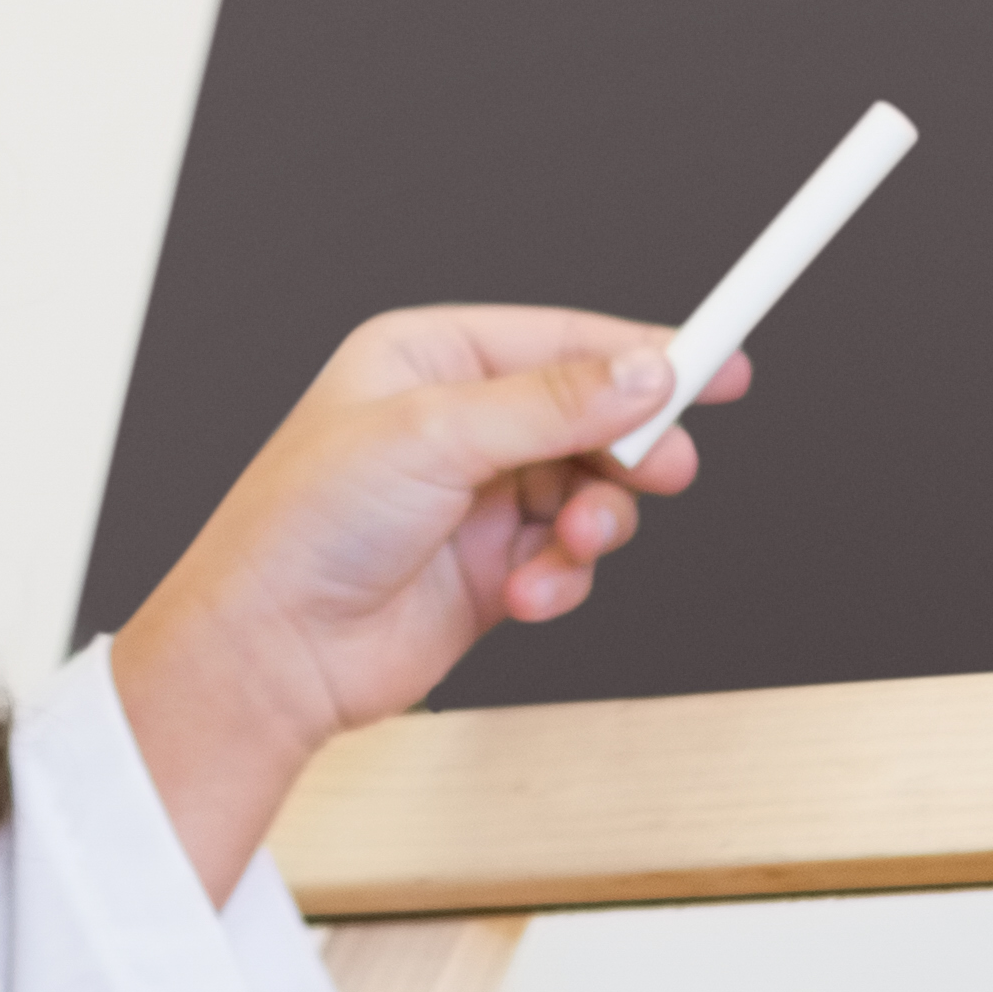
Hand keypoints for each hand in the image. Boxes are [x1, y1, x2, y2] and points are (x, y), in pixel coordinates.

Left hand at [111, 307, 752, 898]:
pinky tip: (524, 594)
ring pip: (592, 490)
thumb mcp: (434, 437)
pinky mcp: (491, 567)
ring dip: (596, 522)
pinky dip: (562, 577)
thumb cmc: (306, 527)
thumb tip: (646, 373)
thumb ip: (552, 404)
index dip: (646, 351)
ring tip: (570, 544)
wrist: (269, 654)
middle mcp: (457, 421)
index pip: (562, 338)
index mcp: (428, 357)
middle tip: (663, 471)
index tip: (723, 365)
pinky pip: (569, 557)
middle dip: (630, 449)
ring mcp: (476, 496)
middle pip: (592, 416)